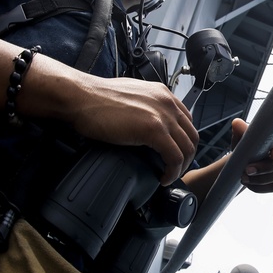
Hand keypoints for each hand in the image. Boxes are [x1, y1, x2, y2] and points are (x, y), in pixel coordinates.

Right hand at [68, 75, 198, 185]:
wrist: (81, 98)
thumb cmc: (96, 100)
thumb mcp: (130, 98)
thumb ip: (144, 109)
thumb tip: (144, 126)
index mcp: (162, 94)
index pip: (187, 121)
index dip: (184, 141)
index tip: (176, 154)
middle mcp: (167, 103)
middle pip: (192, 136)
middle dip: (187, 157)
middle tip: (175, 170)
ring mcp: (162, 115)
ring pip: (187, 148)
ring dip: (181, 167)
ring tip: (169, 176)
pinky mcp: (154, 130)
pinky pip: (175, 157)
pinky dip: (172, 172)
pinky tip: (163, 178)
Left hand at [232, 118, 272, 192]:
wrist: (246, 160)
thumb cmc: (249, 145)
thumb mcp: (244, 136)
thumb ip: (242, 130)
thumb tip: (237, 123)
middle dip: (265, 169)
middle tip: (247, 169)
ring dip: (259, 180)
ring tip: (243, 177)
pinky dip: (259, 187)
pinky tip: (248, 184)